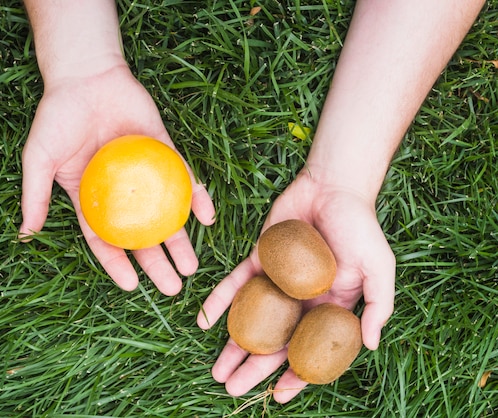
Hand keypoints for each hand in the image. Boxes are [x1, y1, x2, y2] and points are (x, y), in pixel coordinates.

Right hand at [19, 64, 214, 295]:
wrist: (86, 74)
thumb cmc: (58, 116)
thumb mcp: (39, 158)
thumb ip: (36, 195)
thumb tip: (26, 234)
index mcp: (91, 197)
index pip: (106, 239)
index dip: (117, 264)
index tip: (131, 287)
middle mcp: (121, 190)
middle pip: (141, 234)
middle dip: (156, 263)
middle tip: (173, 287)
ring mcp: (145, 172)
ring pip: (166, 213)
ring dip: (180, 240)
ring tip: (192, 267)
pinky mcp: (164, 150)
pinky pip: (183, 177)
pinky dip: (195, 196)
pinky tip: (207, 216)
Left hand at [197, 169, 394, 402]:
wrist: (333, 186)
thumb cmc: (360, 227)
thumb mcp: (379, 267)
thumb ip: (378, 306)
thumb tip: (372, 345)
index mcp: (329, 308)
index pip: (310, 350)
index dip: (297, 375)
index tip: (279, 396)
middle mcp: (300, 300)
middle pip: (275, 342)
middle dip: (254, 368)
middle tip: (232, 389)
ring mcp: (277, 281)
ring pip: (252, 320)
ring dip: (234, 346)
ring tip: (217, 371)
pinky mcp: (259, 260)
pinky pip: (236, 284)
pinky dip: (220, 302)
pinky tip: (205, 320)